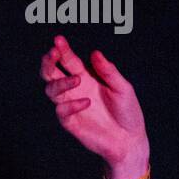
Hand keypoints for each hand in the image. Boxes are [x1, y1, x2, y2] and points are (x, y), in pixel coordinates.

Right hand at [40, 36, 148, 171]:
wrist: (130, 139)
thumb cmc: (128, 112)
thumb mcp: (123, 89)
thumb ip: (108, 72)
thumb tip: (95, 53)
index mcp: (87, 78)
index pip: (69, 61)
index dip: (62, 50)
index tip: (58, 40)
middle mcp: (75, 90)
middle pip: (51, 73)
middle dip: (48, 62)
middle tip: (52, 53)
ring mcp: (71, 105)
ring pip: (51, 90)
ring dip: (61, 82)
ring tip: (77, 79)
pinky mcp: (70, 122)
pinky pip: (62, 111)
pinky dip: (71, 104)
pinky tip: (87, 102)